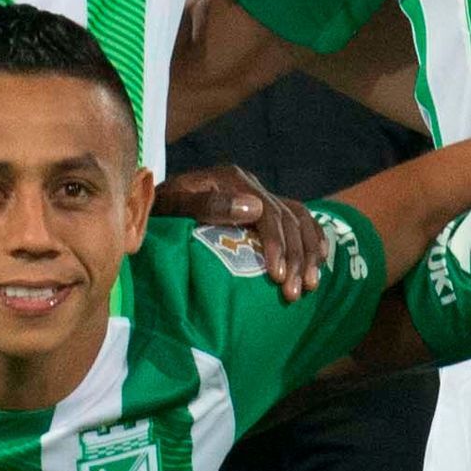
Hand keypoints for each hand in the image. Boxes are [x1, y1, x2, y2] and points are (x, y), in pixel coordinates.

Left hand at [151, 164, 322, 293]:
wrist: (150, 205)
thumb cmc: (158, 211)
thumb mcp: (172, 205)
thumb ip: (206, 204)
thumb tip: (254, 208)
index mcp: (230, 178)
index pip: (266, 211)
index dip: (276, 244)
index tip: (277, 277)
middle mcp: (249, 183)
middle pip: (287, 218)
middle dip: (295, 257)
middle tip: (294, 292)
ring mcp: (258, 194)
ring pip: (298, 219)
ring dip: (308, 252)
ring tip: (310, 285)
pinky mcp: (261, 207)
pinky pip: (298, 217)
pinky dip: (313, 237)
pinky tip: (320, 259)